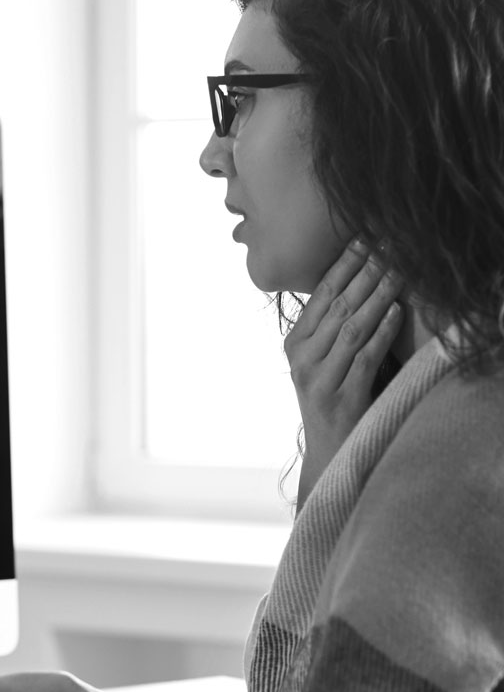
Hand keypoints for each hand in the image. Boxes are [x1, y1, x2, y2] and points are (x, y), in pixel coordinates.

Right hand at [285, 237, 403, 504]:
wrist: (331, 453)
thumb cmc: (335, 399)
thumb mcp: (323, 360)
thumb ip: (332, 327)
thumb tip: (357, 279)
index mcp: (294, 344)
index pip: (319, 296)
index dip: (342, 265)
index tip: (362, 238)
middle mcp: (301, 359)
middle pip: (337, 306)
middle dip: (364, 273)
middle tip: (387, 245)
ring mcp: (319, 380)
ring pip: (351, 327)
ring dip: (377, 296)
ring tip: (397, 270)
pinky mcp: (342, 398)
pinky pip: (365, 357)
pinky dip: (382, 332)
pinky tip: (396, 312)